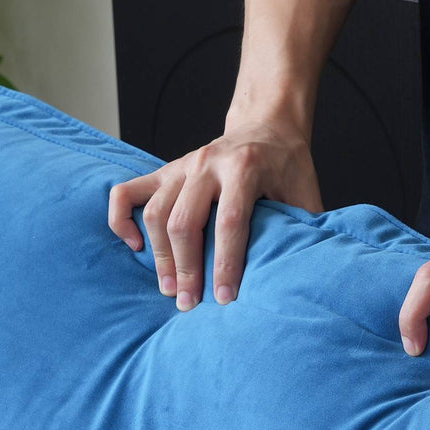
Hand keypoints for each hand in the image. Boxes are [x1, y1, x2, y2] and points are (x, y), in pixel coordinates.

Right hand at [107, 119, 322, 309]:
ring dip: (160, 256)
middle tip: (189, 304)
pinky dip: (122, 220)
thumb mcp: (306, 194)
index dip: (226, 263)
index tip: (225, 298)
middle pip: (185, 221)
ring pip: (156, 213)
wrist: (267, 125)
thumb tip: (305, 273)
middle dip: (187, 268)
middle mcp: (208, 163)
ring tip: (171, 289)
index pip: (230, 222)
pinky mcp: (165, 170)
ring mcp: (182, 166)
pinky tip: (135, 246)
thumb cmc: (289, 166)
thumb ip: (305, 228)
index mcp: (245, 168)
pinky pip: (127, 192)